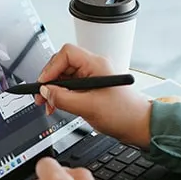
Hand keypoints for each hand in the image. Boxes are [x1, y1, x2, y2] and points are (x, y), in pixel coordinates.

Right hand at [36, 44, 152, 147]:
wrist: (139, 125)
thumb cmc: (124, 113)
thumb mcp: (88, 107)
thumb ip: (63, 98)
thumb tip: (46, 92)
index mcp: (96, 64)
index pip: (67, 54)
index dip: (51, 68)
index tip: (44, 84)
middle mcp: (95, 67)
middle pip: (63, 64)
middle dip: (50, 80)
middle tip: (42, 96)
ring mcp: (93, 77)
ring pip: (66, 76)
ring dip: (55, 90)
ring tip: (49, 104)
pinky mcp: (92, 88)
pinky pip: (72, 86)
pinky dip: (62, 95)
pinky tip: (58, 105)